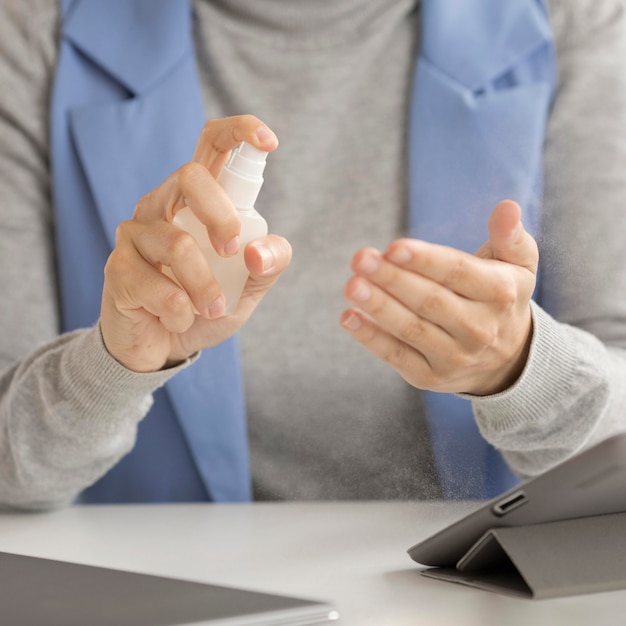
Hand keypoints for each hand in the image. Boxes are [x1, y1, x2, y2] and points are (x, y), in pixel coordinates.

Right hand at [100, 115, 291, 372]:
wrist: (165, 347)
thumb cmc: (206, 306)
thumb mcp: (248, 289)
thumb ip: (268, 265)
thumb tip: (258, 251)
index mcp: (198, 200)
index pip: (211, 145)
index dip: (240, 132)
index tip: (270, 142)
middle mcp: (163, 204)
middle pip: (189, 177)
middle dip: (221, 217)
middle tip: (232, 253)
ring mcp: (136, 233)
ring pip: (175, 243)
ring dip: (204, 286)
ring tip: (213, 309)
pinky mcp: (117, 266)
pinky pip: (153, 283)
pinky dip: (178, 309)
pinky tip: (179, 318)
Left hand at [340, 200, 537, 394]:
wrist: (506, 362)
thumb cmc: (500, 299)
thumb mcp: (518, 266)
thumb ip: (510, 236)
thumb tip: (507, 206)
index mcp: (499, 294)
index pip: (458, 274)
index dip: (425, 260)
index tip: (393, 247)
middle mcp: (479, 328)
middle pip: (430, 301)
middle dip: (392, 279)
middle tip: (360, 259)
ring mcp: (454, 356)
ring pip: (411, 329)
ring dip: (378, 307)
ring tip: (351, 286)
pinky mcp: (429, 376)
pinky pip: (396, 356)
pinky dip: (371, 338)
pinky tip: (348, 317)